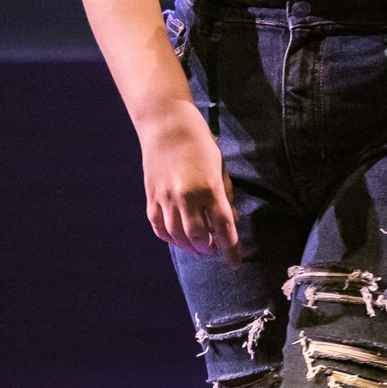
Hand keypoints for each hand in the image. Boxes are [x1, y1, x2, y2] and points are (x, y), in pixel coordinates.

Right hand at [139, 99, 240, 265]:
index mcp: (210, 188)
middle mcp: (187, 197)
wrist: (165, 124)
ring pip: (178, 237)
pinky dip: (170, 238)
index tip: (235, 263)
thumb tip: (231, 220)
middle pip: (199, 238)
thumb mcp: (220, 167)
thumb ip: (225, 195)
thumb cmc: (199, 142)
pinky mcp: (151, 197)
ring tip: (198, 248)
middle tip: (214, 250)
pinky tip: (178, 238)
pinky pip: (160, 227)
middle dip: (209, 249)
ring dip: (190, 247)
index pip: (224, 228)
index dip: (230, 250)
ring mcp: (166, 198)